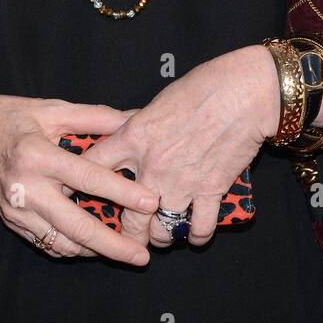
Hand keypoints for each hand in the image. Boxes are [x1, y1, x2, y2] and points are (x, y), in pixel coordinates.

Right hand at [0, 94, 160, 264]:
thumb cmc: (7, 117)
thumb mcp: (50, 109)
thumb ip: (94, 117)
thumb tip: (133, 118)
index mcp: (38, 155)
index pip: (87, 178)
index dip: (121, 192)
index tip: (150, 202)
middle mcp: (26, 188)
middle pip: (76, 225)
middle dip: (112, 244)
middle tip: (142, 255)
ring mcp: (16, 210)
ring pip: (62, 243)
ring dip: (94, 251)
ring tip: (124, 251)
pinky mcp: (11, 222)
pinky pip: (47, 243)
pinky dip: (72, 248)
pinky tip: (94, 246)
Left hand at [82, 45, 279, 250]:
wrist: (245, 91)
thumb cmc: (204, 86)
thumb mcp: (159, 100)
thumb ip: (140, 125)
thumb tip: (126, 132)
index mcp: (133, 136)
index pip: (93, 166)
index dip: (80, 182)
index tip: (77, 192)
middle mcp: (152, 166)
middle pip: (127, 216)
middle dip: (126, 231)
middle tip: (127, 233)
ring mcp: (182, 182)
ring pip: (161, 230)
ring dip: (160, 236)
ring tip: (161, 234)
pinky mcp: (211, 190)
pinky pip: (200, 227)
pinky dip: (198, 235)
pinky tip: (195, 235)